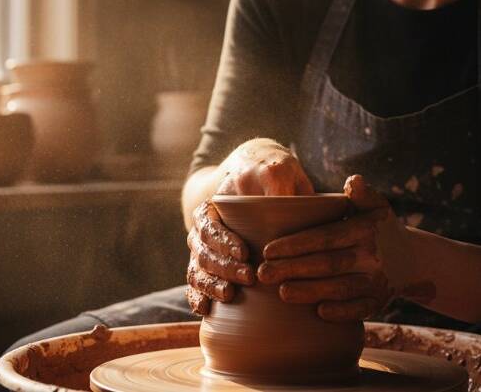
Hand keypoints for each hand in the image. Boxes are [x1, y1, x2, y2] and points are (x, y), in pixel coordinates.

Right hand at [186, 139, 315, 314]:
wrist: (258, 179)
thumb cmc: (272, 177)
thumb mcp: (277, 171)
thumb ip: (279, 183)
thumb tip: (286, 204)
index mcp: (215, 204)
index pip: (210, 223)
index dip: (224, 240)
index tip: (244, 252)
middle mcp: (204, 226)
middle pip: (203, 250)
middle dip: (224, 266)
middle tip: (248, 277)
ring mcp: (202, 247)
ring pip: (197, 267)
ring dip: (212, 283)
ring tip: (230, 295)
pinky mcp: (206, 266)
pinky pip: (194, 282)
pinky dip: (196, 296)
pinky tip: (206, 308)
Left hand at [257, 175, 412, 321]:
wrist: (413, 260)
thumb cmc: (381, 229)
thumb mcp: (376, 206)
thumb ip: (362, 193)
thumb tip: (353, 180)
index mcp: (365, 229)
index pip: (325, 237)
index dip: (296, 244)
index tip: (267, 250)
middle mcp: (372, 256)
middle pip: (328, 264)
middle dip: (293, 269)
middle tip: (263, 273)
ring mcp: (377, 282)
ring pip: (340, 288)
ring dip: (310, 292)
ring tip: (281, 293)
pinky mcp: (380, 303)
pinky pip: (359, 310)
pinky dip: (341, 312)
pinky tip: (318, 312)